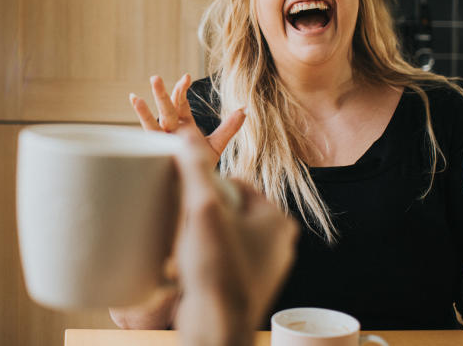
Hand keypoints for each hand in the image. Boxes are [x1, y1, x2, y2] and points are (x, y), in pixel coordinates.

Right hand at [130, 74, 244, 165]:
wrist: (198, 185)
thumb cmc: (202, 163)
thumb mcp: (217, 143)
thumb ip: (229, 126)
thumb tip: (245, 109)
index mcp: (183, 124)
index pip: (180, 103)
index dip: (181, 90)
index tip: (186, 77)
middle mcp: (171, 130)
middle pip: (166, 109)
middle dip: (161, 95)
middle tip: (155, 78)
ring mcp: (163, 141)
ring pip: (153, 124)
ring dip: (144, 112)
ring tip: (134, 98)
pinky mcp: (159, 154)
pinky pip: (149, 142)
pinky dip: (140, 134)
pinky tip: (129, 128)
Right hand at [173, 122, 297, 345]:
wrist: (217, 328)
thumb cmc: (216, 270)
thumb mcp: (203, 209)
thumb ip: (196, 170)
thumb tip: (186, 136)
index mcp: (277, 221)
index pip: (237, 184)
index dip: (208, 186)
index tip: (189, 197)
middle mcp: (278, 244)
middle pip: (231, 209)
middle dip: (205, 211)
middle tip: (184, 219)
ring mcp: (264, 268)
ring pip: (227, 235)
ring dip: (204, 235)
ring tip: (185, 242)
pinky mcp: (248, 287)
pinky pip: (224, 259)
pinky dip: (206, 258)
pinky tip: (190, 265)